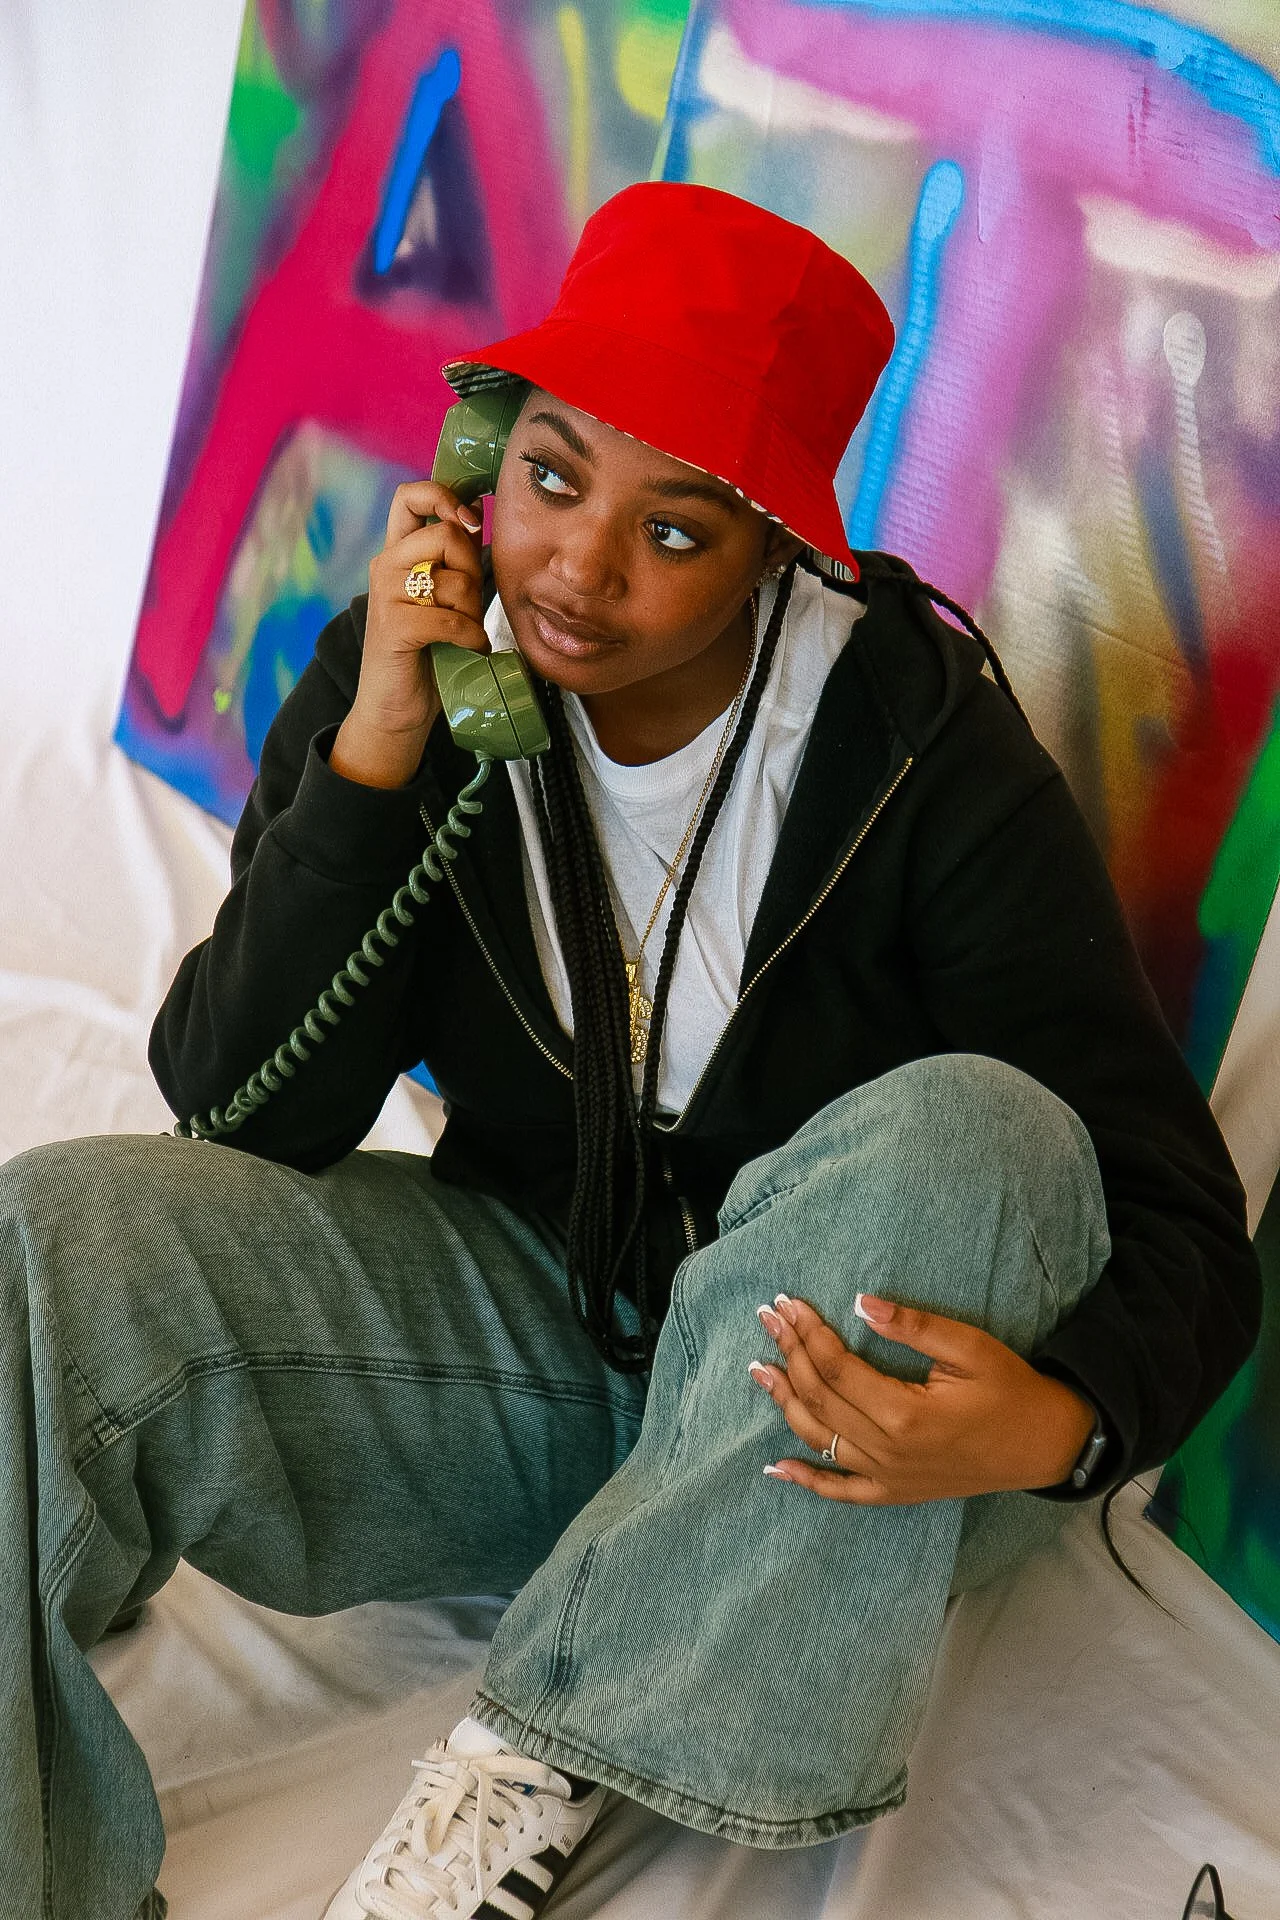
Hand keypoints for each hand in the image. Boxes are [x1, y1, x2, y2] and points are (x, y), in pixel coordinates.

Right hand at [331, 480, 487, 789]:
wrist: (396, 709)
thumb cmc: (429, 653)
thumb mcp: (446, 599)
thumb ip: (457, 562)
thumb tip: (479, 519)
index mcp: (397, 553)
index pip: (409, 496)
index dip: (443, 497)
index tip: (470, 521)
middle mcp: (385, 565)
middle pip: (446, 535)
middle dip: (474, 570)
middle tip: (471, 604)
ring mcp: (386, 594)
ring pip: (455, 581)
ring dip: (472, 611)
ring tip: (464, 632)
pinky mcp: (394, 626)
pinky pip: (451, 618)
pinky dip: (470, 637)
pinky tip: (469, 648)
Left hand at [750, 1293, 1094, 1504]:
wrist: (1043, 1446)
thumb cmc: (1009, 1391)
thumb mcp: (970, 1348)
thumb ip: (914, 1326)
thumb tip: (862, 1302)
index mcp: (905, 1414)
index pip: (837, 1368)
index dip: (808, 1333)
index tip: (788, 1304)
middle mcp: (888, 1451)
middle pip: (821, 1399)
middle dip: (790, 1354)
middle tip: (769, 1319)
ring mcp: (888, 1478)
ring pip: (820, 1439)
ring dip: (786, 1403)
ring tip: (760, 1369)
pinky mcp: (894, 1493)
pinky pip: (840, 1492)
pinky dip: (806, 1480)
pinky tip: (776, 1466)